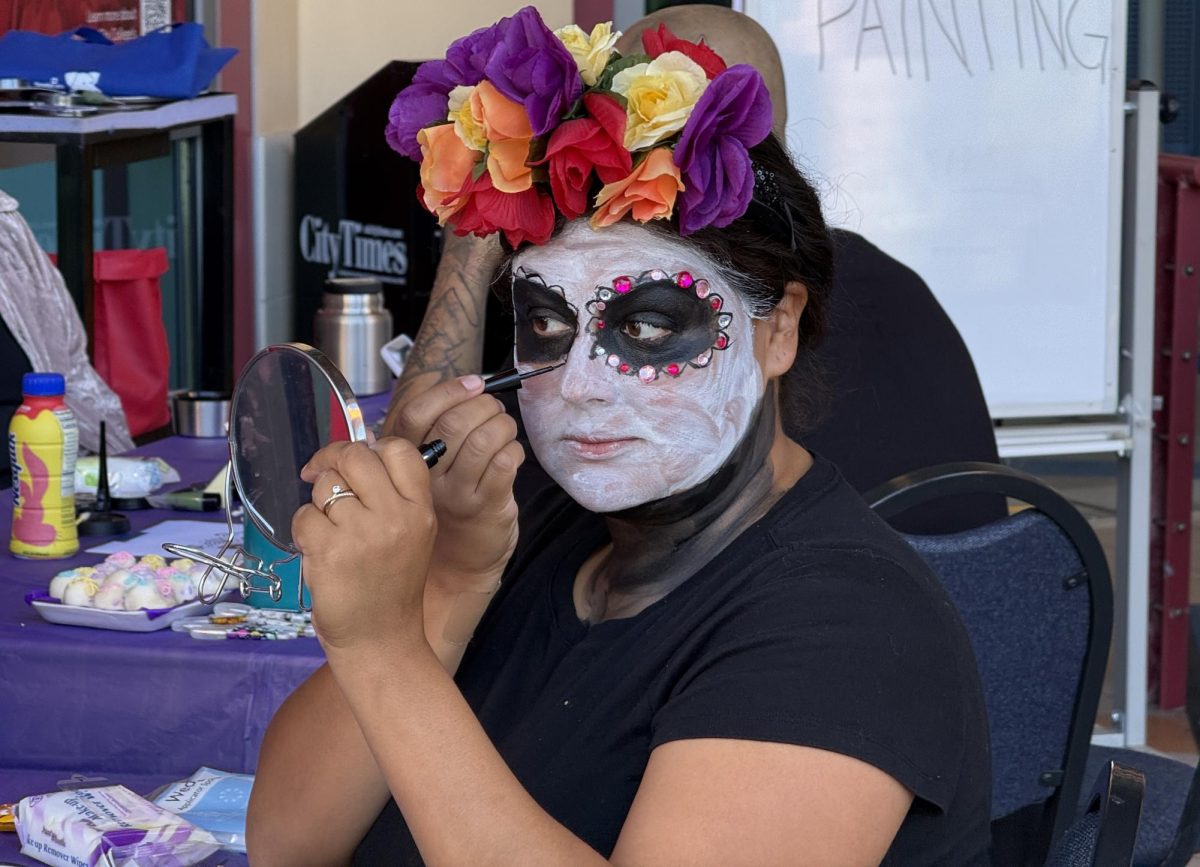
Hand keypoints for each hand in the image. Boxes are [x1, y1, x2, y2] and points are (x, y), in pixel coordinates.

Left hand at [294, 439, 435, 652]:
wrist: (381, 642)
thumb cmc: (390, 588)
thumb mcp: (413, 536)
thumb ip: (393, 496)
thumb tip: (358, 448)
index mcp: (421, 510)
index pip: (398, 450)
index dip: (370, 447)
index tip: (354, 464)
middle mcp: (396, 516)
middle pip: (355, 456)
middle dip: (332, 462)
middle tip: (321, 477)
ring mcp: (362, 533)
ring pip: (325, 486)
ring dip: (318, 504)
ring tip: (330, 533)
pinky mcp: (329, 551)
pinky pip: (304, 517)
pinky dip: (304, 532)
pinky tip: (319, 552)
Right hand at [388, 374, 523, 591]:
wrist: (456, 564)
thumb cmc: (445, 503)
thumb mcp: (426, 466)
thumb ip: (433, 427)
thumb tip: (459, 383)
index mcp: (405, 460)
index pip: (417, 414)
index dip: (448, 391)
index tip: (474, 382)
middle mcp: (427, 478)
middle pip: (453, 424)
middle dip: (482, 405)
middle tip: (493, 408)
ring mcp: (457, 494)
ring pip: (484, 440)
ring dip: (502, 424)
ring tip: (504, 428)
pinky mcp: (486, 507)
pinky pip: (505, 462)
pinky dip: (514, 449)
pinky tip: (511, 455)